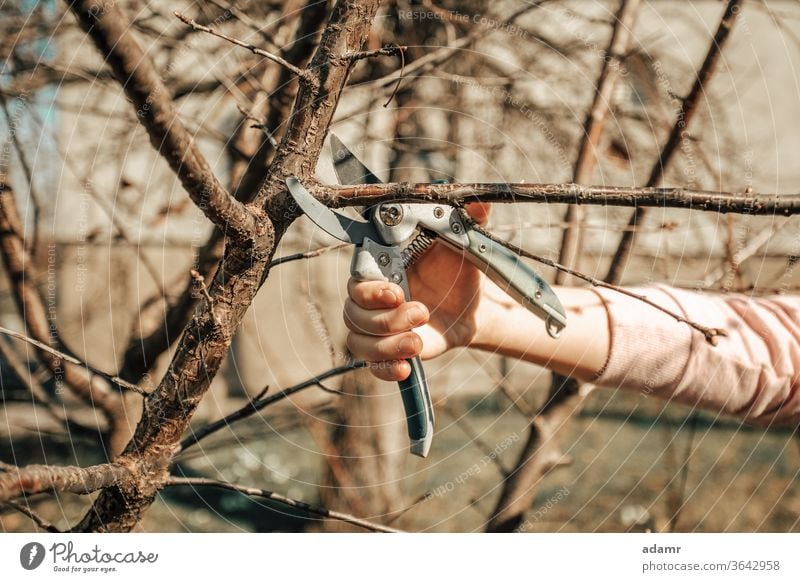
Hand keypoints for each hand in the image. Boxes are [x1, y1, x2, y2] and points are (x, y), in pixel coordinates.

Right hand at [344, 203, 499, 381]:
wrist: (473, 302)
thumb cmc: (457, 266)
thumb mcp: (462, 242)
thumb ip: (466, 219)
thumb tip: (478, 201)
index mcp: (381, 268)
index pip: (356, 279)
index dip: (369, 290)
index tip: (396, 292)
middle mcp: (372, 298)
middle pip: (353, 313)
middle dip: (383, 319)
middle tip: (420, 312)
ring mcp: (378, 327)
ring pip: (358, 342)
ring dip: (385, 346)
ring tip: (417, 342)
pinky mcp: (391, 350)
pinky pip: (372, 366)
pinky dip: (384, 370)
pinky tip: (406, 369)